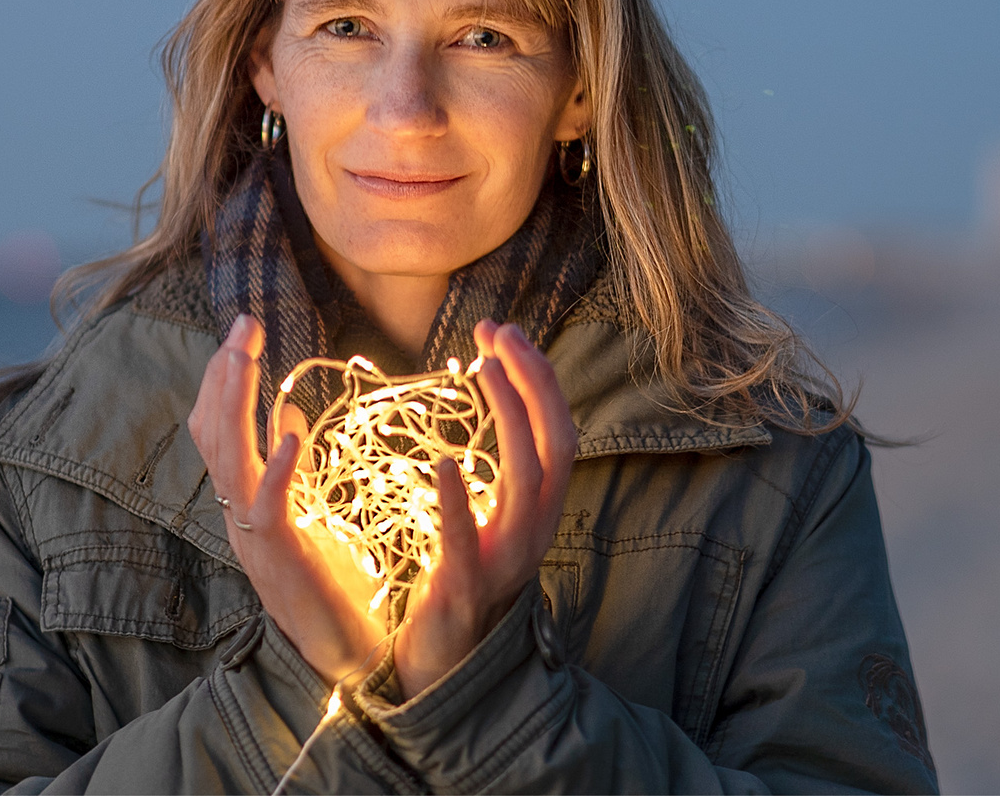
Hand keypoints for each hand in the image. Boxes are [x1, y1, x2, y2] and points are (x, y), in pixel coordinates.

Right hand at [188, 314, 387, 685]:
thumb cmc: (332, 587)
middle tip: (241, 325)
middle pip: (214, 437)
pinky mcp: (284, 561)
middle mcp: (240, 518)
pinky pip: (269, 510)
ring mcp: (256, 540)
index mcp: (248, 504)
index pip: (219, 432)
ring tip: (244, 356)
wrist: (347, 659)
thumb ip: (291, 469)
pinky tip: (290, 429)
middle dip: (224, 377)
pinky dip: (276, 468)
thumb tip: (285, 412)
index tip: (241, 334)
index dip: (224, 382)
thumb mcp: (310, 514)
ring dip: (235, 405)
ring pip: (228, 464)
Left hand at [392, 320, 577, 698]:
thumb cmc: (465, 582)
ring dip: (507, 416)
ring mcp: (504, 560)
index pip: (557, 431)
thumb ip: (502, 471)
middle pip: (553, 442)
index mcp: (539, 511)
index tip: (505, 333)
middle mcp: (535, 530)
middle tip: (498, 331)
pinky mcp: (463, 587)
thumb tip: (498, 401)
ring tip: (481, 366)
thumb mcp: (493, 520)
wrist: (447, 667)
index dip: (539, 379)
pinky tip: (442, 461)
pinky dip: (456, 501)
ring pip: (525, 478)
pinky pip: (464, 539)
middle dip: (532, 380)